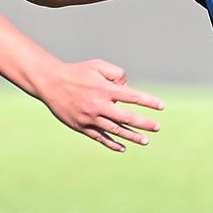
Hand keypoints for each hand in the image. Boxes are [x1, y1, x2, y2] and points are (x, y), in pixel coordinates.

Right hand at [40, 59, 164, 151]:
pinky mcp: (81, 126)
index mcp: (105, 89)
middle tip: (157, 127)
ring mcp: (90, 118)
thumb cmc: (77, 72)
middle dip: (144, 124)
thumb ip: (117, 73)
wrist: (50, 82)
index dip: (149, 102)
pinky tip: (123, 147)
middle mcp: (99, 105)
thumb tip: (129, 87)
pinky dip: (112, 143)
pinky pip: (100, 138)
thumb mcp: (98, 65)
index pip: (133, 97)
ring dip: (132, 136)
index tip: (162, 106)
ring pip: (115, 130)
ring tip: (146, 141)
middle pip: (127, 118)